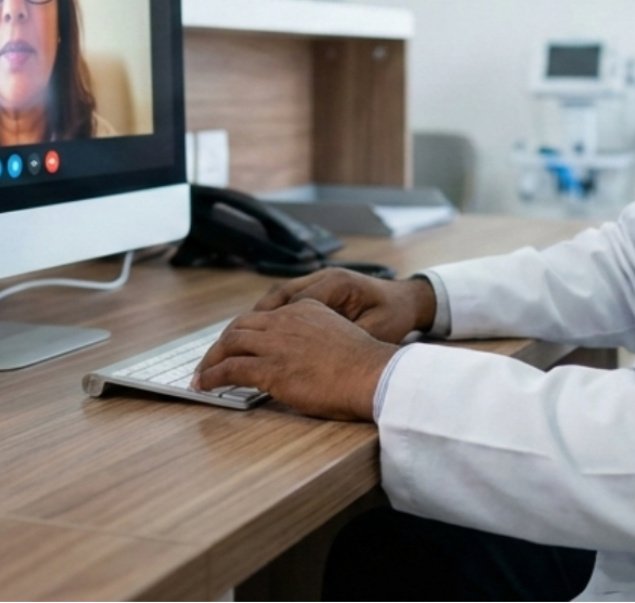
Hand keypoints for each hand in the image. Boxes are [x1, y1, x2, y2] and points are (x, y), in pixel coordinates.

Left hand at [194, 299, 398, 420]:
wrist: (373, 375)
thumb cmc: (365, 366)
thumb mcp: (338, 338)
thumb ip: (315, 340)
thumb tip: (303, 359)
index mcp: (305, 309)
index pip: (265, 316)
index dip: (246, 332)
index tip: (237, 344)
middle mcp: (286, 320)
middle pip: (241, 326)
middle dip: (222, 343)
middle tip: (211, 359)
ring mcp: (276, 342)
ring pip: (230, 344)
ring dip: (211, 360)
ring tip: (202, 375)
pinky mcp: (270, 367)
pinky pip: (229, 369)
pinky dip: (212, 376)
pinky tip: (205, 386)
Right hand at [249, 268, 436, 343]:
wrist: (408, 301)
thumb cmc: (394, 317)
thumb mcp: (374, 332)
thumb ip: (343, 341)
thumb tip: (312, 357)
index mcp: (336, 285)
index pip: (289, 304)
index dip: (267, 328)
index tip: (248, 350)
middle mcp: (322, 278)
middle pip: (274, 299)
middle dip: (248, 326)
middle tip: (225, 351)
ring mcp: (318, 281)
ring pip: (276, 298)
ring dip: (256, 321)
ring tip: (235, 346)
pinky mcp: (318, 290)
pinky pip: (285, 301)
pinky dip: (270, 318)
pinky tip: (260, 338)